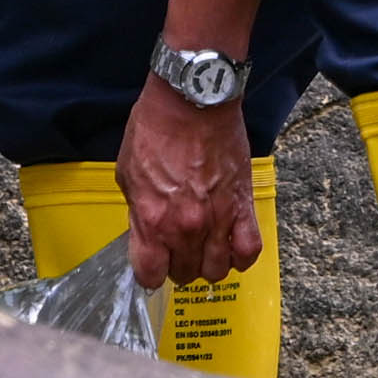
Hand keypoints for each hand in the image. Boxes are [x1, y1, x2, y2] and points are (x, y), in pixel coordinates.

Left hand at [122, 76, 255, 287]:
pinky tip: (231, 247)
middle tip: (176, 251)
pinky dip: (241, 256)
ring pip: (217, 270)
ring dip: (208, 264)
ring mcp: (218, 219)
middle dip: (177, 267)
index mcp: (152, 220)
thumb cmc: (156, 130)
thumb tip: (145, 234)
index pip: (150, 275)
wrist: (192, 102)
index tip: (151, 265)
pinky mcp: (243, 206)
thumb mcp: (127, 175)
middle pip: (184, 274)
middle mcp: (186, 227)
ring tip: (203, 249)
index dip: (149, 273)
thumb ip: (138, 213)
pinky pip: (249, 250)